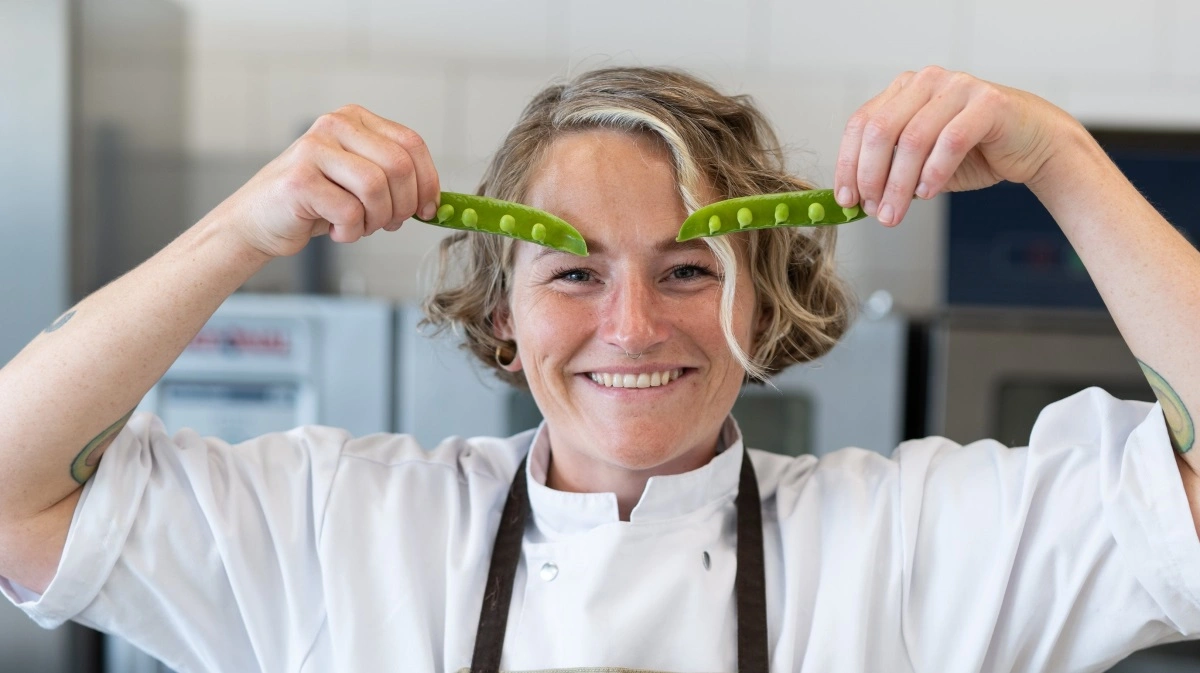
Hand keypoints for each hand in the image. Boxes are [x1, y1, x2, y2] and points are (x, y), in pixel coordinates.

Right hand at [211, 105, 440, 257]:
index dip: (428, 181)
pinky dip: (351, 232)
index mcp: (354, 119)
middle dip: (403, 205)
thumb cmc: (316, 204)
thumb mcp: (360, 181)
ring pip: (376, 188)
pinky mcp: (299, 181)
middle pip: (398, 165)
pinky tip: (336, 231)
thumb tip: (438, 202)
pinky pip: (350, 212)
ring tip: (359, 226)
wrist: (258, 221)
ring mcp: (313, 149)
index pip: (411, 143)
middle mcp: (334, 125)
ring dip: (376, 220)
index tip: (428, 209)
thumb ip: (394, 179)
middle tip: (390, 224)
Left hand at [834, 66, 1076, 226]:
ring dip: (899, 184)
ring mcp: (958, 87)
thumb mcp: (920, 164)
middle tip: (873, 212)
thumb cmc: (973, 153)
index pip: (861, 124)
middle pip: (881, 130)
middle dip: (871, 177)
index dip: (847, 164)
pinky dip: (934, 172)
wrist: (1032, 145)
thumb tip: (859, 201)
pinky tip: (928, 193)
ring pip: (913, 139)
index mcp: (903, 90)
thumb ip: (890, 172)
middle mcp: (927, 82)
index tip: (846, 199)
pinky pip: (951, 141)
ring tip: (895, 213)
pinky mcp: (989, 102)